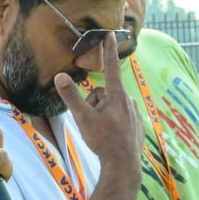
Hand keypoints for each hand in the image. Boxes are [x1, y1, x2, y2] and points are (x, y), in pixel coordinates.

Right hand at [52, 33, 144, 167]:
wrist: (123, 164)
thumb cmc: (102, 140)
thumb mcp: (83, 117)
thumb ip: (71, 96)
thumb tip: (60, 76)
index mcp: (116, 95)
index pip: (111, 66)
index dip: (109, 50)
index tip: (110, 34)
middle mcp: (128, 100)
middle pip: (104, 93)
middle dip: (95, 103)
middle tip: (91, 122)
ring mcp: (134, 112)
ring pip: (112, 106)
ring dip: (103, 114)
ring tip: (101, 132)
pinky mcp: (138, 124)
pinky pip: (121, 117)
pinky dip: (113, 123)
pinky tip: (111, 137)